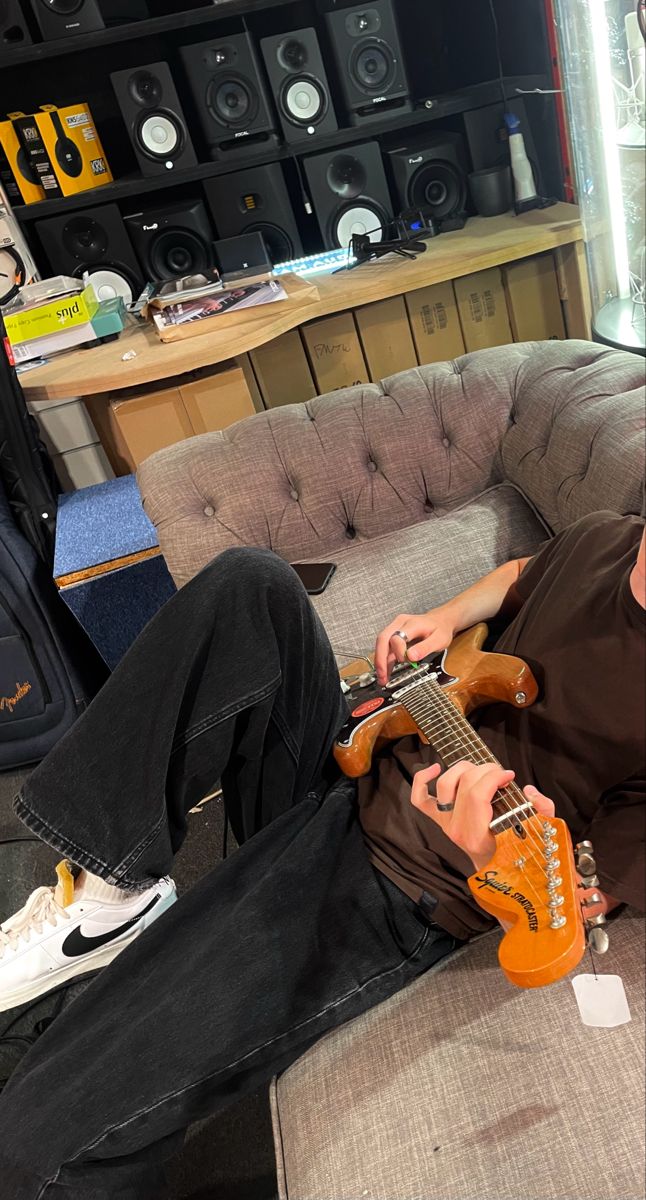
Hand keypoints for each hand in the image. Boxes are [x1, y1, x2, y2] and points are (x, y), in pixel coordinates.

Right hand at [374, 607, 456, 684]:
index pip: (397, 636)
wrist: (439, 621)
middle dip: (380, 659)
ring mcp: (395, 628)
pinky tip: (386, 672)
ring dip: (381, 662)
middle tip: (382, 676)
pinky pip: (386, 648)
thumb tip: (411, 657)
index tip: (405, 661)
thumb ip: (425, 648)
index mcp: (412, 623)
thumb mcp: (439, 639)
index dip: (398, 651)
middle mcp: (399, 623)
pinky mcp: (393, 635)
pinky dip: (385, 661)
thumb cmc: (440, 629)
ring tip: (383, 678)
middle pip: (383, 639)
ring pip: (382, 645)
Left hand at [411, 761, 555, 871]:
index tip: (509, 775)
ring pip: (444, 784)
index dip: (494, 776)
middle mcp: (457, 830)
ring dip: (463, 768)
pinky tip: (436, 768)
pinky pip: (420, 799)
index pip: (477, 794)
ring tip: (481, 770)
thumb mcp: (541, 834)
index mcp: (478, 837)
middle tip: (500, 773)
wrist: (499, 872)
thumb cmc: (520, 852)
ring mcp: (445, 825)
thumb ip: (542, 811)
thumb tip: (527, 790)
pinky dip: (422, 780)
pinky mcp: (439, 821)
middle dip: (485, 769)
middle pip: (464, 783)